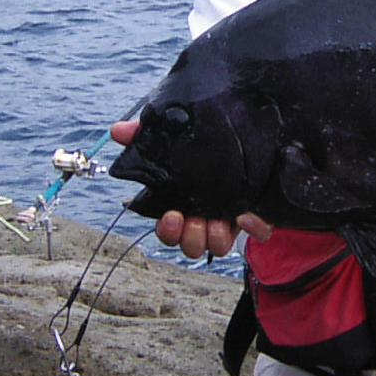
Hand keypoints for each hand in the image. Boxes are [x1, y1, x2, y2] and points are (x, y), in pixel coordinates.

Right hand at [110, 119, 271, 257]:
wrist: (248, 134)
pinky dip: (254, 227)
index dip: (167, 231)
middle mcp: (204, 216)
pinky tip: (246, 214)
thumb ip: (143, 134)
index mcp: (182, 205)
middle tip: (194, 219)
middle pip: (191, 245)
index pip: (168, 230)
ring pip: (218, 246)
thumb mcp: (173, 135)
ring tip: (218, 220)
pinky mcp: (257, 214)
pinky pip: (258, 231)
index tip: (171, 216)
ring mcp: (230, 218)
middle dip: (190, 237)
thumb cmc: (202, 142)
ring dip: (215, 238)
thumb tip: (117, 130)